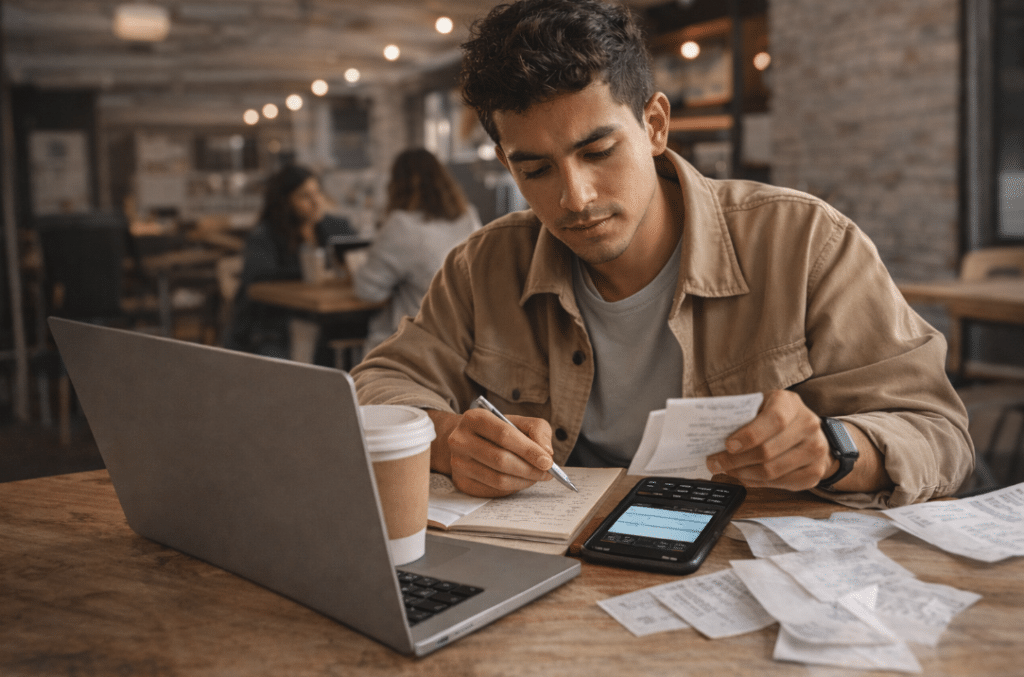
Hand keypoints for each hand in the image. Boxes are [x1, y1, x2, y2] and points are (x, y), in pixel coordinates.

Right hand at [426, 409, 553, 497]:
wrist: (466, 440)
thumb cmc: (497, 431)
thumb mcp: (518, 421)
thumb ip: (537, 429)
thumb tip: (546, 452)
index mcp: (474, 418)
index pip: (504, 436)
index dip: (528, 450)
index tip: (548, 461)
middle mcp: (460, 440)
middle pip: (501, 460)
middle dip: (529, 469)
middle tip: (547, 473)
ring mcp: (458, 463)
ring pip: (498, 479)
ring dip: (523, 481)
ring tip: (536, 476)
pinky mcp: (461, 482)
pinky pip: (493, 491)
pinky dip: (513, 488)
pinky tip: (520, 480)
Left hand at [705, 390, 835, 490]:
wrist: (807, 431)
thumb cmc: (774, 416)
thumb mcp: (760, 406)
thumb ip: (741, 417)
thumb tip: (711, 434)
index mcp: (791, 403)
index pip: (774, 420)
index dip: (749, 435)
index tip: (728, 445)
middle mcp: (808, 425)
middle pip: (768, 451)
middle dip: (735, 460)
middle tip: (714, 462)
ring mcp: (816, 450)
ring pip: (772, 471)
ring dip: (743, 473)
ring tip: (727, 469)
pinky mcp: (815, 472)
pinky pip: (780, 484)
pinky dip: (757, 482)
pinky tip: (745, 475)